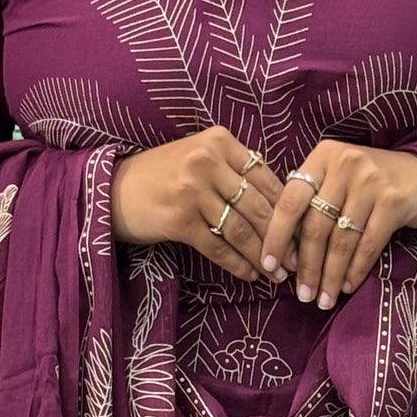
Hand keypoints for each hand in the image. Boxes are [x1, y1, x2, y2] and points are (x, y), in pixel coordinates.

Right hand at [109, 124, 285, 284]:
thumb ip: (235, 169)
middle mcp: (207, 161)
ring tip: (277, 274)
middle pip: (258, 205)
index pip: (267, 177)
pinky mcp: (179, 219)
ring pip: (241, 229)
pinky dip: (237, 264)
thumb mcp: (199, 156)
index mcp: (220, 141)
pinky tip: (249, 275)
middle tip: (298, 261)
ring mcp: (192, 190)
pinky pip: (218, 247)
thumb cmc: (162, 175)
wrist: (113, 190)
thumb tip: (282, 201)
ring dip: (263, 256)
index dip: (289, 209)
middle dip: (282, 238)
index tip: (303, 232)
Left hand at [260, 141, 416, 309]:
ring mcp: (371, 180)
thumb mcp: (340, 179)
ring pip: (340, 239)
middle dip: (306, 266)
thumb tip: (283, 250)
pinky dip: (356, 270)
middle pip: (315, 225)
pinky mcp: (394, 201)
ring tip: (323, 299)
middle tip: (302, 295)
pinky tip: (348, 286)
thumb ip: (314, 200)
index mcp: (324, 156)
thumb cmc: (375, 183)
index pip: (290, 200)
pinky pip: (368, 244)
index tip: (269, 267)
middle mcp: (345, 164)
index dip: (276, 236)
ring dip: (330, 275)